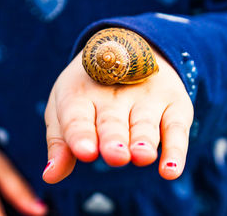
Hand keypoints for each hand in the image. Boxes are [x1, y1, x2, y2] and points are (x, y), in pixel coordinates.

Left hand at [43, 48, 193, 182]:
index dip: (80, 134)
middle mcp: (114, 96)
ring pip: (144, 123)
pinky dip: (175, 149)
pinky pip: (176, 128)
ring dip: (143, 140)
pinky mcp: (173, 103)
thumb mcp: (67, 109)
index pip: (77, 117)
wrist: (131, 50)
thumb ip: (61, 142)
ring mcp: (146, 98)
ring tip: (142, 155)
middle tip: (115, 155)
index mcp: (81, 96)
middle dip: (114, 139)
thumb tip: (50, 175)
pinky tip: (171, 169)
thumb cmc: (91, 90)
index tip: (85, 152)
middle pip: (112, 122)